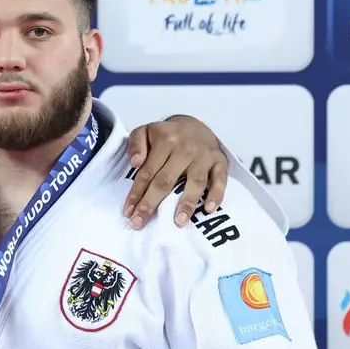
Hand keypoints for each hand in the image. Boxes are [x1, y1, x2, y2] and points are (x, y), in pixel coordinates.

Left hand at [123, 115, 227, 229]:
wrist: (197, 125)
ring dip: (187, 203)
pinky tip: (208, 209)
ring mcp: (204, 156)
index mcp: (164, 141)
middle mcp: (184, 149)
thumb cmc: (167, 136)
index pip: (147, 172)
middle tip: (140, 223)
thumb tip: (135, 162)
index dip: (136, 193)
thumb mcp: (146, 131)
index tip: (128, 212)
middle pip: (166, 181)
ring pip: (195, 182)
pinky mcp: (220, 162)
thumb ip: (136, 144)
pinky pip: (220, 180)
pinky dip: (216, 194)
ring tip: (178, 222)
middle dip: (151, 204)